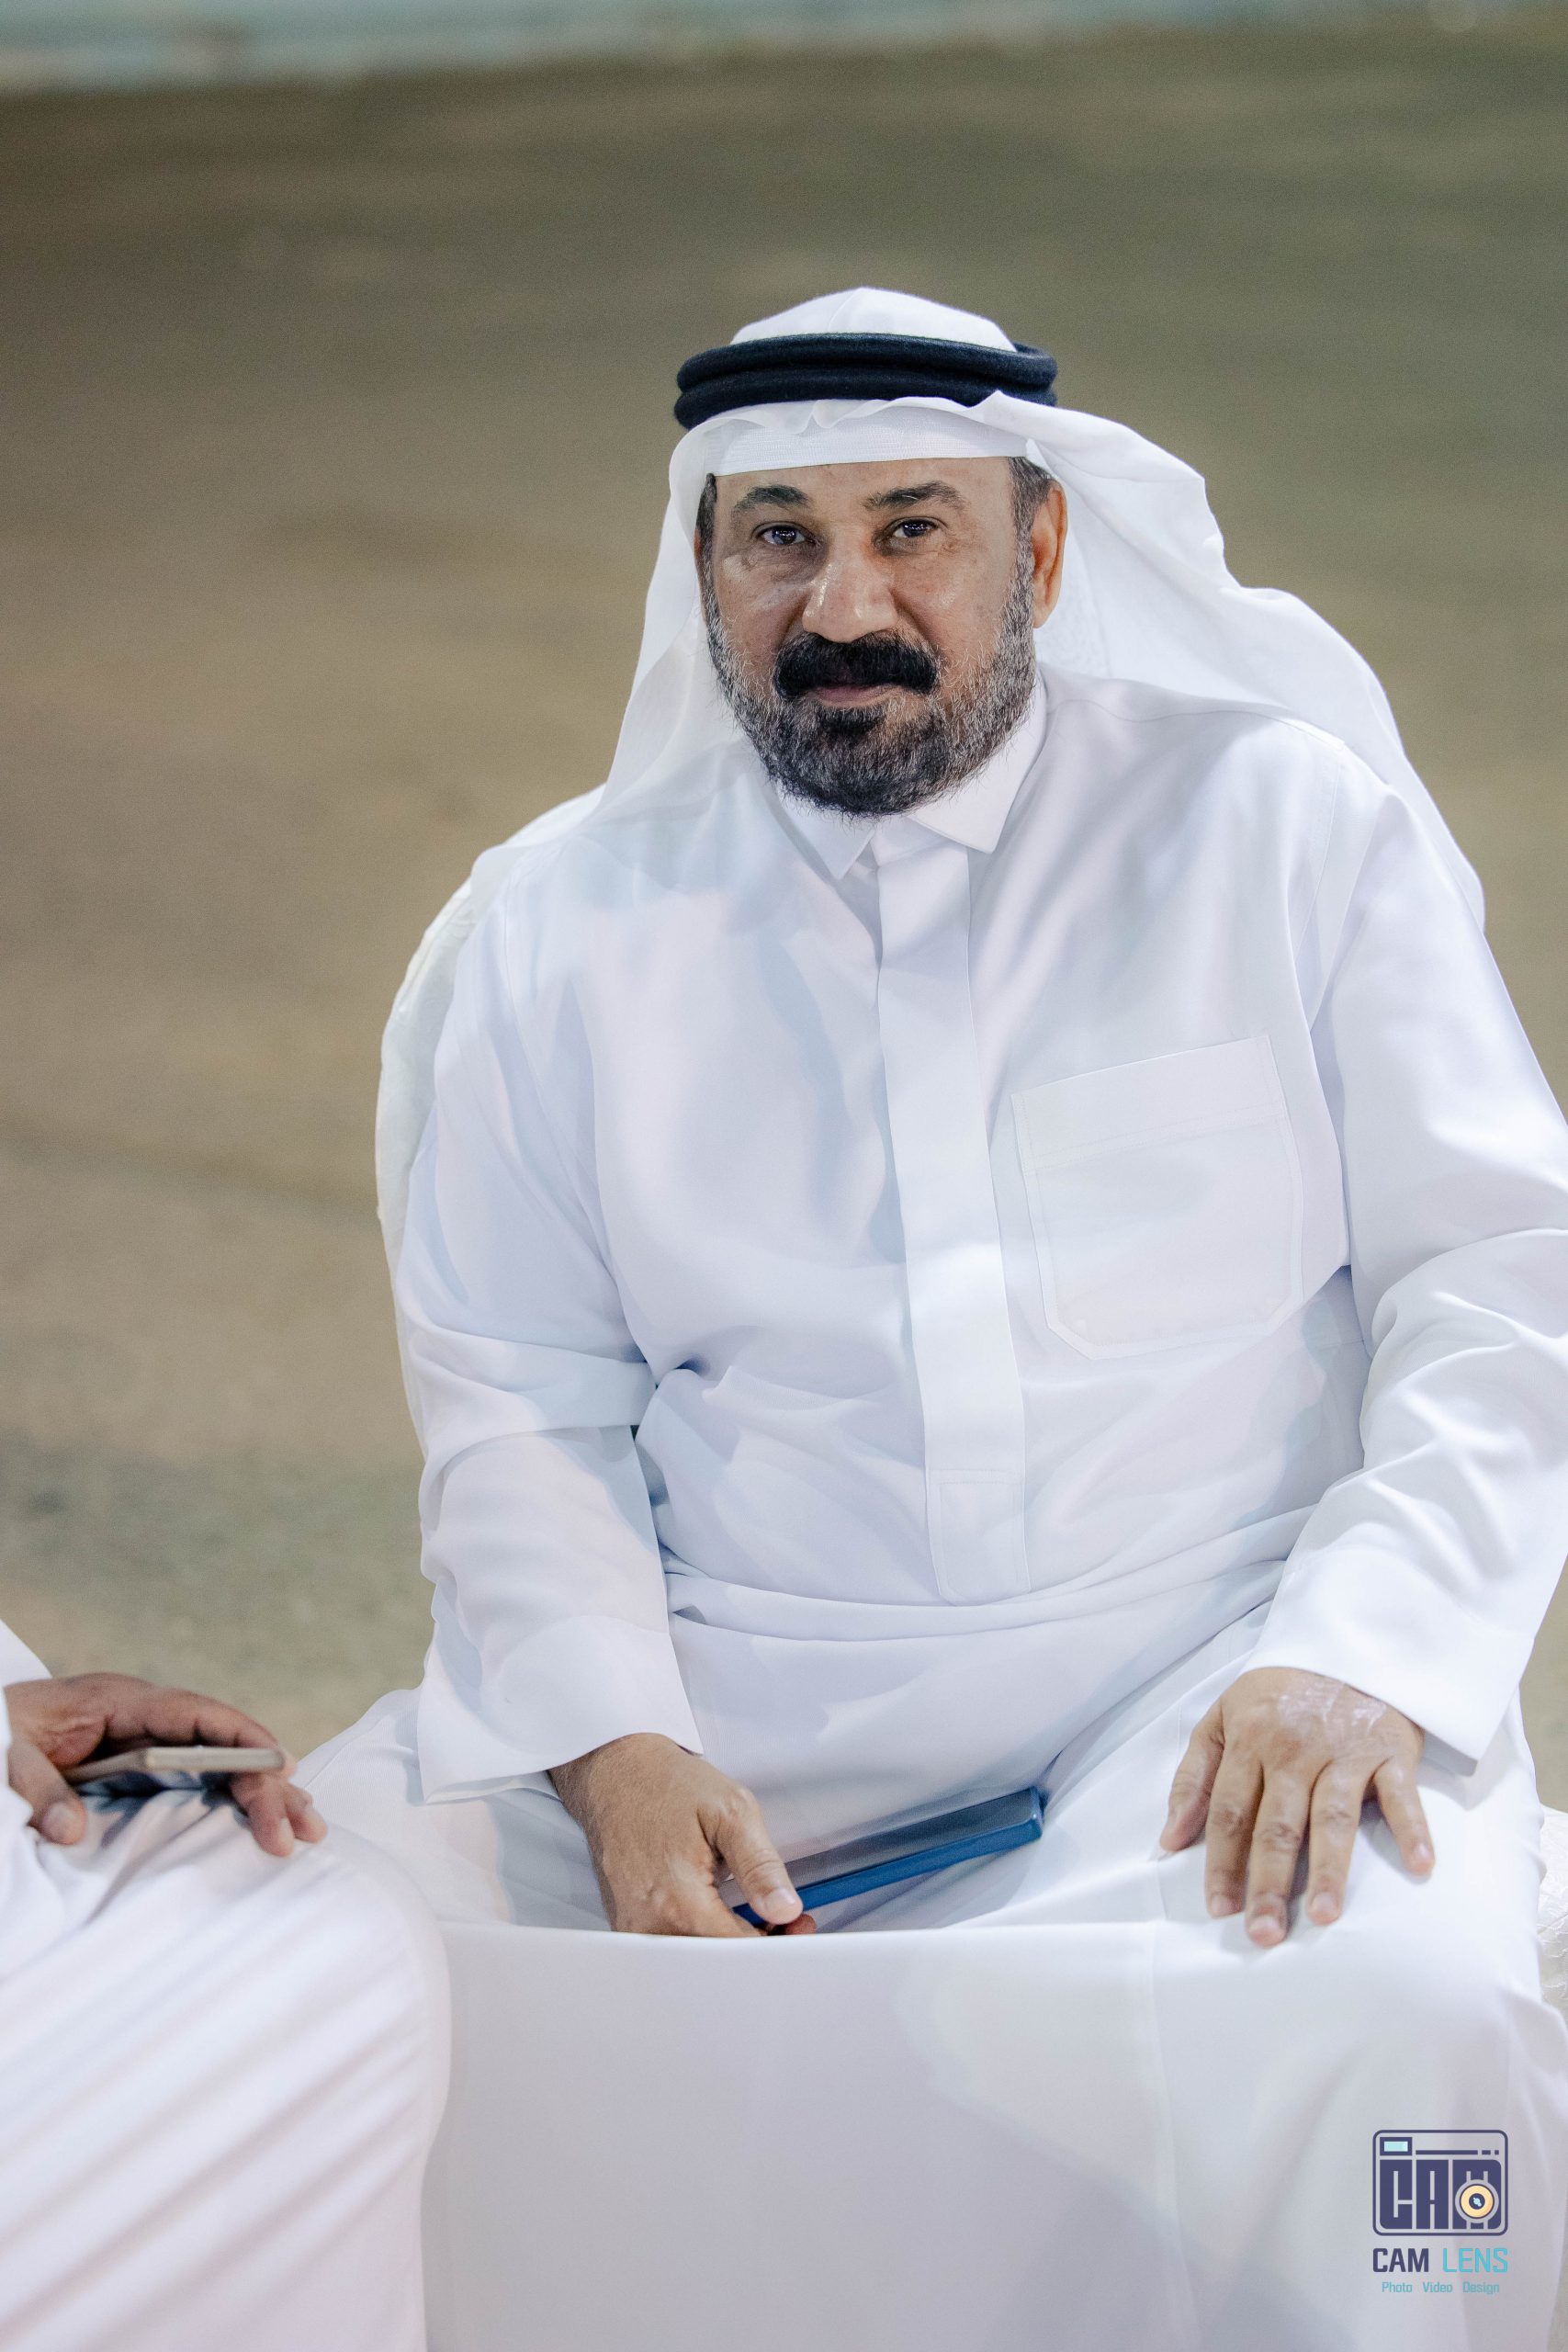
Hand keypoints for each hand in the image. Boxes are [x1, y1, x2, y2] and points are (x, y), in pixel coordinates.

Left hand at [4, 1673, 326, 1859]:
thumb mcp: (7, 1757)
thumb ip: (39, 1791)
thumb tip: (71, 1830)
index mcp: (118, 1700)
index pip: (196, 1714)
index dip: (242, 1738)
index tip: (277, 1768)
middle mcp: (144, 1716)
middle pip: (220, 1742)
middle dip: (266, 1781)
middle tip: (304, 1827)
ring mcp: (146, 1739)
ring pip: (218, 1760)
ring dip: (262, 1792)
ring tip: (305, 1827)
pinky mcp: (139, 1765)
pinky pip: (198, 1777)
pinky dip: (233, 1797)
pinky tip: (262, 1819)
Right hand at [550, 1732, 812, 1937]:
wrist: (615, 1771)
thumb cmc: (669, 1785)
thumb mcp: (730, 1811)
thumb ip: (760, 1865)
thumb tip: (784, 1909)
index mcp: (679, 1901)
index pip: (737, 1952)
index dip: (775, 1943)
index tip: (795, 1925)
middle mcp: (648, 1924)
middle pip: (713, 1964)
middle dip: (754, 1947)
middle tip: (778, 1919)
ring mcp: (632, 1928)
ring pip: (692, 1960)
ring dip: (726, 1944)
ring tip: (748, 1913)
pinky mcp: (626, 1924)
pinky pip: (670, 1947)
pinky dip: (699, 1937)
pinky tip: (715, 1913)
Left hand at [1159, 1666, 1431, 1945]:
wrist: (1348, 1644)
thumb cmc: (1279, 1694)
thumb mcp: (1222, 1717)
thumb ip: (1193, 1777)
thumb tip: (1170, 1839)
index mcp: (1250, 1739)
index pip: (1231, 1812)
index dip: (1222, 1862)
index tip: (1219, 1909)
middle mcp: (1296, 1748)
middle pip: (1278, 1825)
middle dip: (1269, 1882)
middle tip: (1263, 1934)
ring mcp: (1346, 1750)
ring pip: (1334, 1817)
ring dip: (1331, 1869)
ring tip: (1325, 1917)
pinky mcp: (1391, 1749)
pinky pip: (1403, 1794)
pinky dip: (1415, 1829)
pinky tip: (1418, 1866)